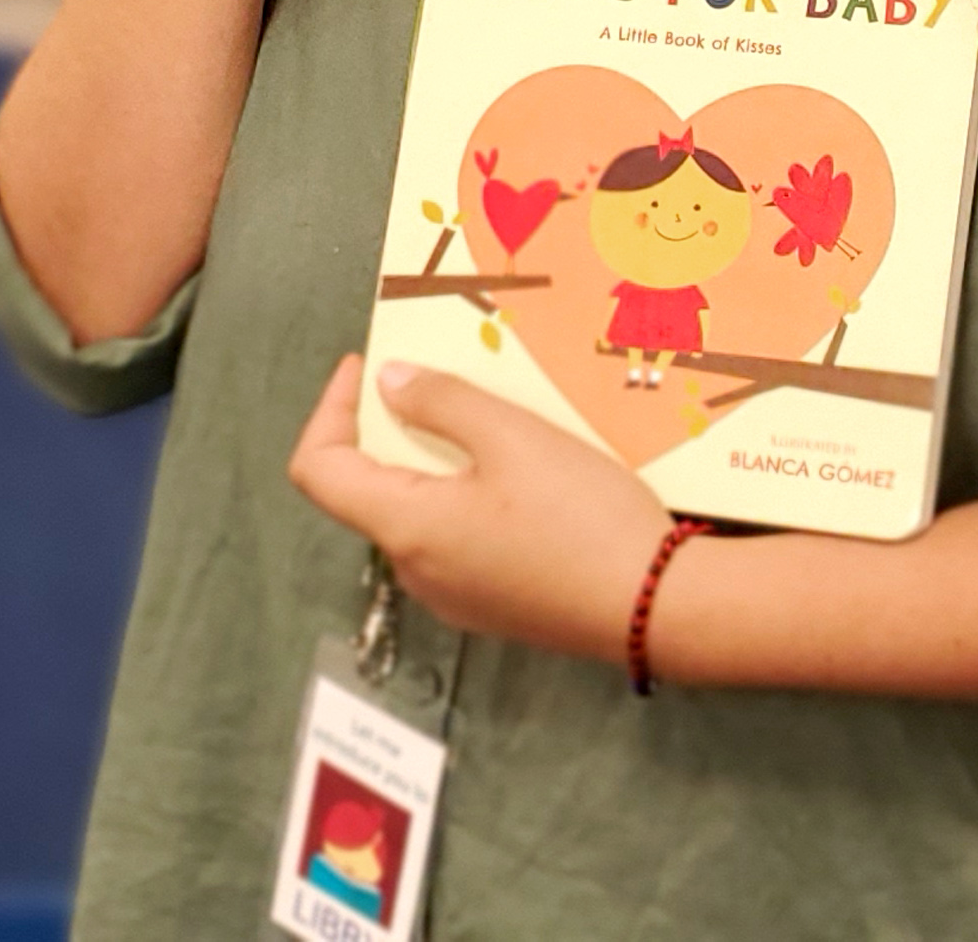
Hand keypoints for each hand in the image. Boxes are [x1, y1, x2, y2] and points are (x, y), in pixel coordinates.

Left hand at [285, 356, 668, 668]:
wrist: (659, 610)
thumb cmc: (584, 519)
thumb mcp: (514, 438)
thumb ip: (442, 402)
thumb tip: (388, 383)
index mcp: (406, 528)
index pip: (318, 470)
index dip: (329, 410)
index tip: (366, 367)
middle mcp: (416, 572)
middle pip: (369, 490)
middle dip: (391, 428)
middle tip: (438, 378)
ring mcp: (455, 596)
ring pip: (418, 514)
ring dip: (435, 462)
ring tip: (489, 419)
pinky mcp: (493, 606)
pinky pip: (456, 540)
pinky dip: (466, 496)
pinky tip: (521, 473)